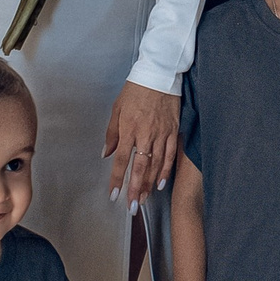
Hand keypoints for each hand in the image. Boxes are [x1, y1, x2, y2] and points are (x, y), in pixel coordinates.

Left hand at [104, 79, 179, 203]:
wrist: (159, 74)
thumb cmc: (136, 90)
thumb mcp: (117, 109)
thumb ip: (111, 134)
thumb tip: (106, 154)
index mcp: (129, 128)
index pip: (122, 160)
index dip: (118, 179)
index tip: (114, 194)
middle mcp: (145, 134)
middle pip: (140, 167)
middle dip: (135, 189)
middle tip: (132, 206)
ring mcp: (161, 134)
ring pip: (155, 165)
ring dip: (149, 184)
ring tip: (143, 199)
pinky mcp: (173, 131)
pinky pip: (170, 155)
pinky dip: (165, 171)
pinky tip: (160, 183)